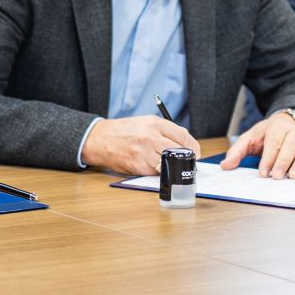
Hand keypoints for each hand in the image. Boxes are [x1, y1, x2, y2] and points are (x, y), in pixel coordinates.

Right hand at [82, 116, 200, 177]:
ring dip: (171, 166)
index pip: (183, 136)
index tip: (195, 153)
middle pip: (180, 151)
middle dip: (186, 158)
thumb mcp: (144, 122)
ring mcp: (143, 152)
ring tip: (168, 163)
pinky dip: (158, 171)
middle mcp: (150, 136)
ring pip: (169, 163)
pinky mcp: (137, 166)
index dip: (193, 147)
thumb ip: (165, 130)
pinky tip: (152, 166)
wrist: (98, 139)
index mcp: (154, 123)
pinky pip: (156, 172)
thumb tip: (185, 141)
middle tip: (187, 162)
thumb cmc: (123, 131)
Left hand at [220, 112, 294, 178]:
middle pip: (290, 147)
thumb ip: (237, 151)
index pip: (273, 142)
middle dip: (283, 163)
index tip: (263, 173)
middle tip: (276, 177)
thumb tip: (225, 165)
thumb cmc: (266, 134)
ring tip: (293, 177)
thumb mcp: (249, 138)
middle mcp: (292, 133)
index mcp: (276, 128)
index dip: (268, 158)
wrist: (286, 123)